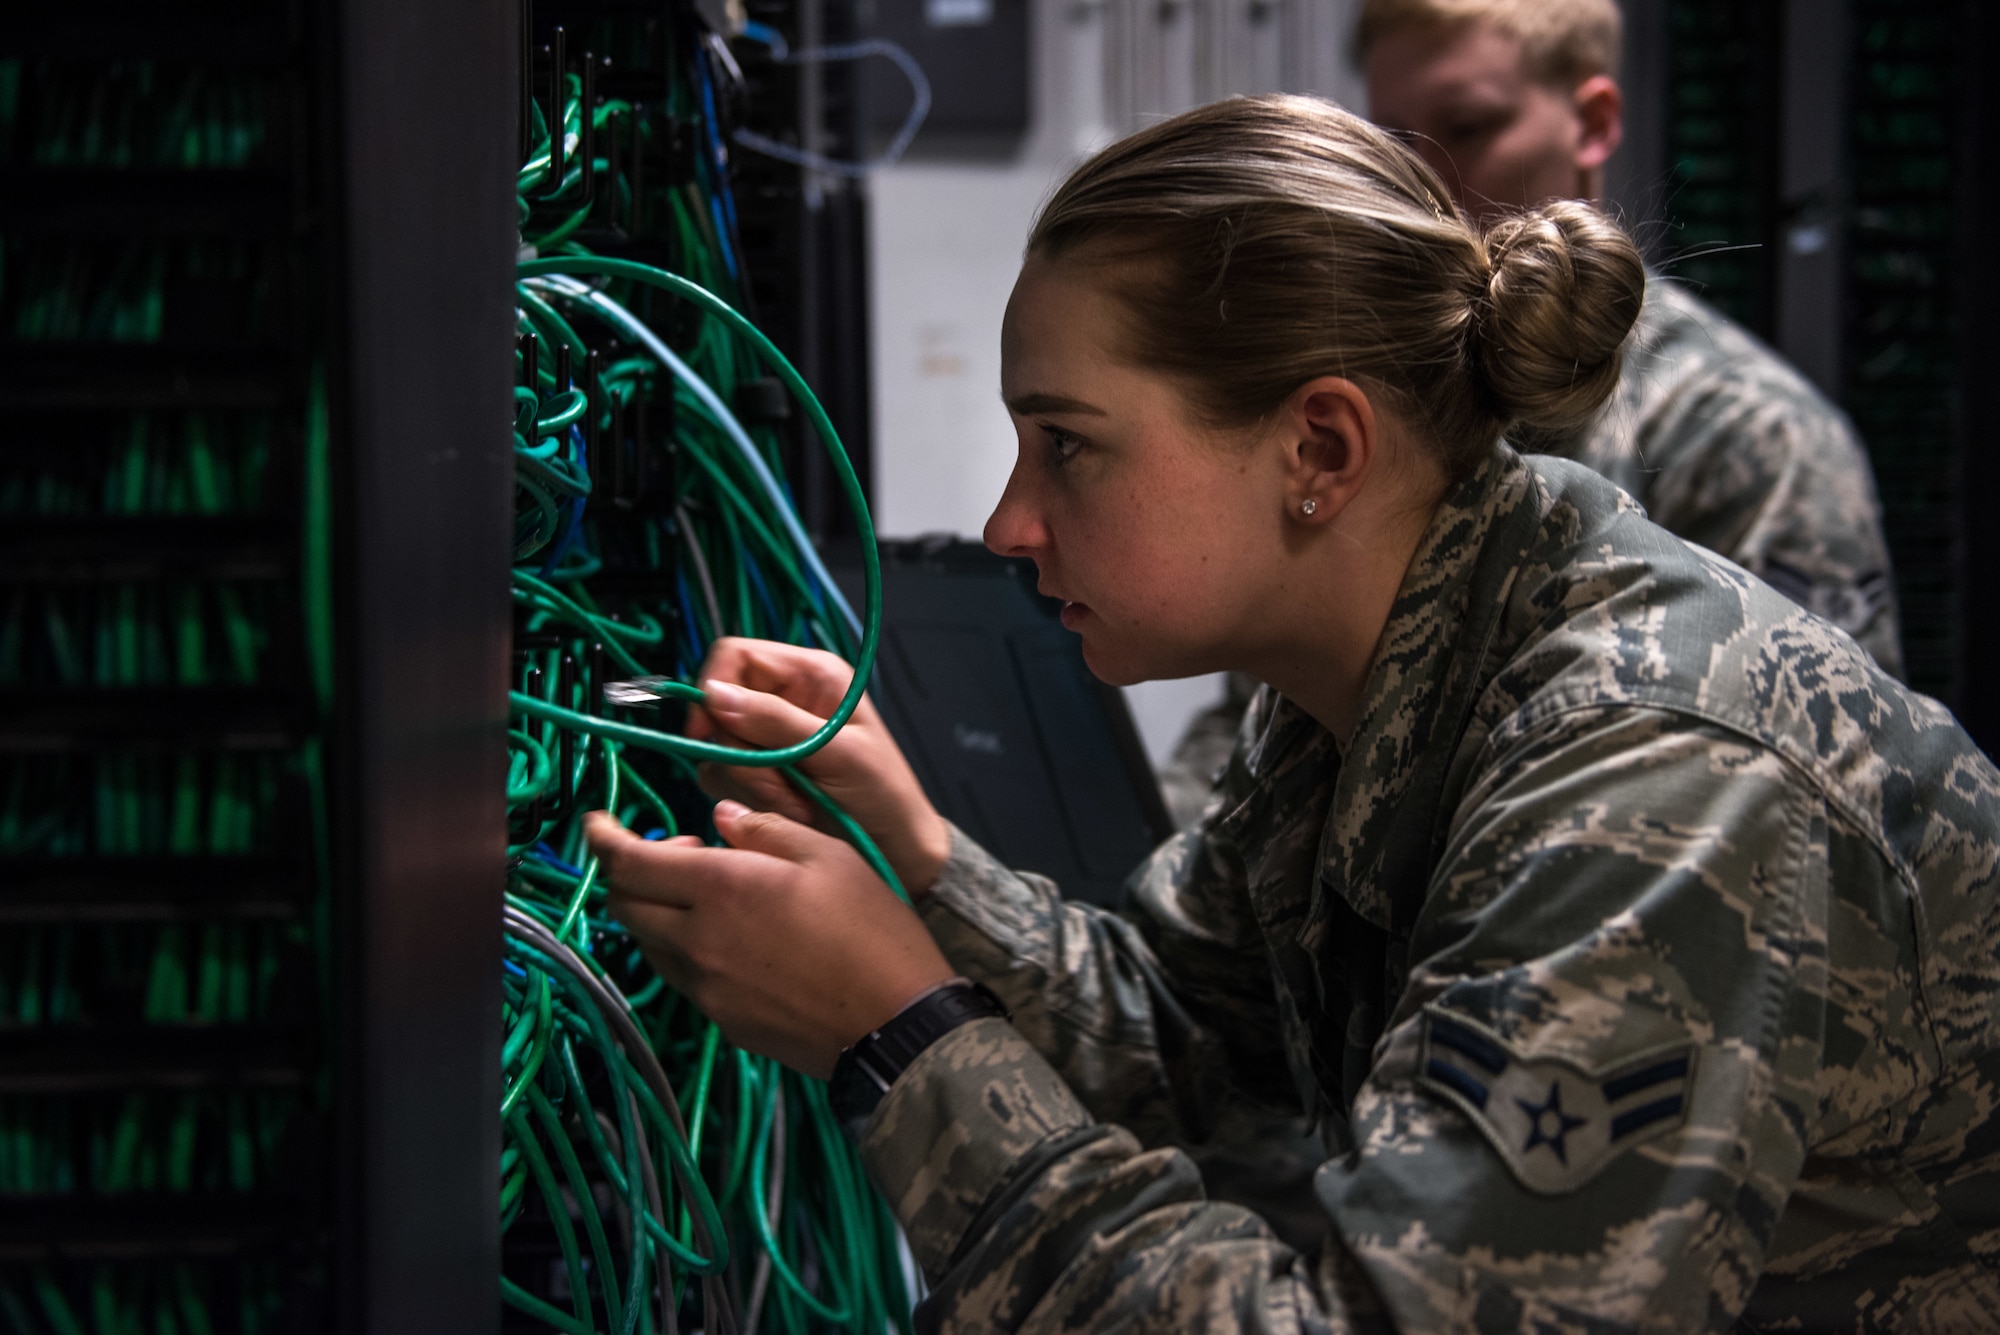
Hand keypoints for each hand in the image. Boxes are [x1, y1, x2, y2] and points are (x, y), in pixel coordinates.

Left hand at [586, 805, 953, 1078]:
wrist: (895, 1025)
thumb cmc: (873, 932)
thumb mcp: (830, 855)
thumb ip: (766, 830)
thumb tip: (720, 818)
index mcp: (721, 889)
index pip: (628, 863)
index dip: (602, 839)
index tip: (597, 823)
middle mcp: (698, 941)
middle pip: (624, 905)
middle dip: (631, 872)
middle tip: (678, 852)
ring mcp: (706, 987)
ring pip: (649, 942)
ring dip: (659, 911)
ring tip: (714, 896)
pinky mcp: (723, 1020)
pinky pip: (684, 976)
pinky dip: (688, 947)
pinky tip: (736, 939)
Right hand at [687, 637, 951, 898]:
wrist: (895, 851)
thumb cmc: (882, 794)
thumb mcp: (836, 752)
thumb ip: (776, 721)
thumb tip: (713, 694)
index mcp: (809, 674)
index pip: (733, 655)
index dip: (711, 689)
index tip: (706, 734)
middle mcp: (783, 697)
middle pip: (718, 707)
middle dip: (741, 752)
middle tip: (780, 785)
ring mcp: (767, 736)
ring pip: (717, 747)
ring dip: (749, 781)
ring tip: (795, 803)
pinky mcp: (757, 772)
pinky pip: (723, 778)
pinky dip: (749, 799)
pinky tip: (788, 811)